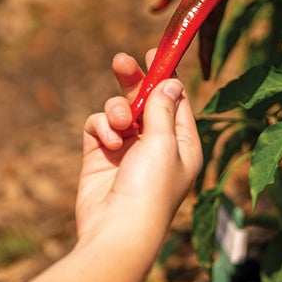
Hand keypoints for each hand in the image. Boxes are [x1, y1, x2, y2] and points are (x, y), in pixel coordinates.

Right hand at [75, 51, 202, 242]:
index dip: (165, 76)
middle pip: (144, 101)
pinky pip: (98, 126)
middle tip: (122, 61)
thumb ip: (162, 108)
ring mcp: (127, 150)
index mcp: (183, 144)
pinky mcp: (100, 155)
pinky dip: (102, 128)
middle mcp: (156, 145)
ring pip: (118, 110)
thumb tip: (171, 82)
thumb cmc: (151, 188)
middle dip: (133, 82)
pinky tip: (108, 142)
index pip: (176, 101)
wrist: (118, 229)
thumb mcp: (164, 142)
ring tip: (118, 122)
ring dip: (116, 110)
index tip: (155, 52)